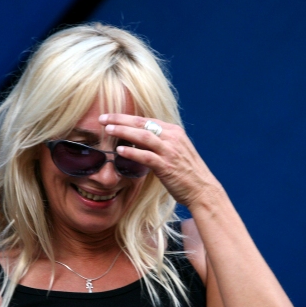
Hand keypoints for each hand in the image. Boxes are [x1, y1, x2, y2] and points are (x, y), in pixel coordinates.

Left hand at [99, 114, 221, 207]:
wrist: (203, 190)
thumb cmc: (187, 173)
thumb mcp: (174, 152)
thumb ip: (159, 144)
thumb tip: (137, 142)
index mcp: (174, 131)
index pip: (146, 120)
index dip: (126, 116)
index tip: (110, 116)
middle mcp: (173, 137)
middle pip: (142, 123)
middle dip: (120, 119)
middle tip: (102, 118)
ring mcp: (170, 151)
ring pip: (143, 136)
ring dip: (123, 131)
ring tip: (108, 130)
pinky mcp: (167, 166)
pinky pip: (147, 156)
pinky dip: (132, 152)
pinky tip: (119, 150)